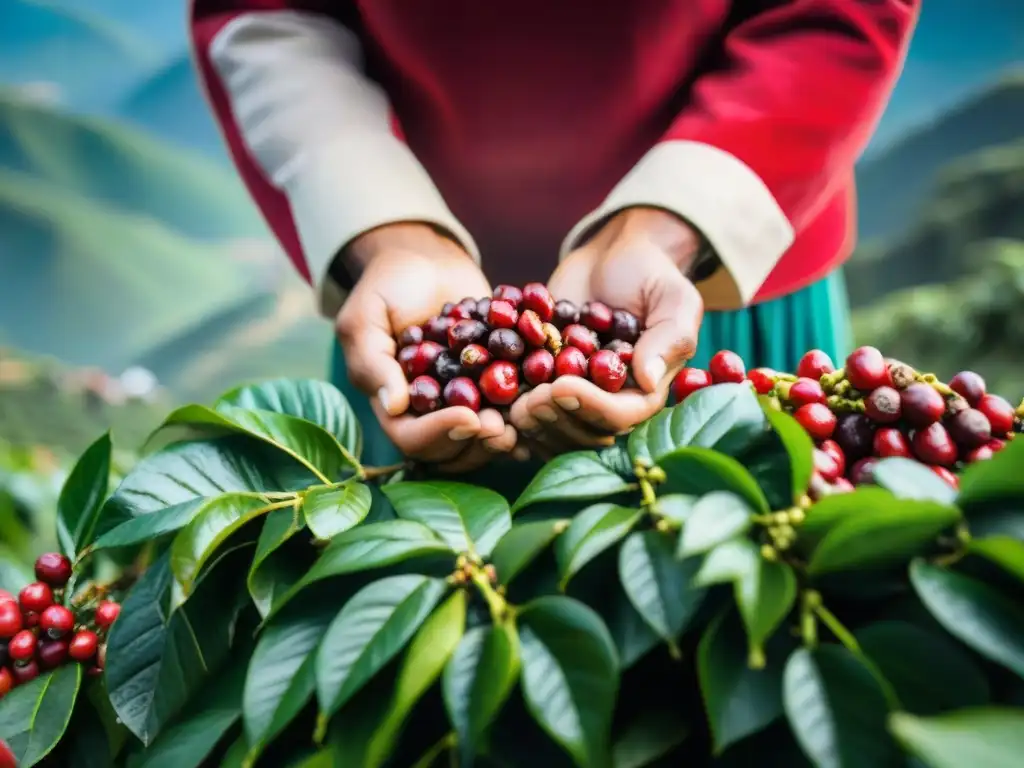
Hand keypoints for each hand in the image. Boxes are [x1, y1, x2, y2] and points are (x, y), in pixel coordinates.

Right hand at [335, 223, 516, 471]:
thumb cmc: (388, 285)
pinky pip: (507, 412)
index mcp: (392, 404)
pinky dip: (525, 415)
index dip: (439, 433)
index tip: (469, 419)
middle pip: (449, 451)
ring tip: (524, 420)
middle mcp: (427, 413)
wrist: (429, 262)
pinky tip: (544, 406)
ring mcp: (461, 403)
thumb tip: (392, 405)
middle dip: (477, 442)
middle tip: (502, 427)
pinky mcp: (492, 386)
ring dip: (503, 436)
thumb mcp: (366, 315)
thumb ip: (372, 359)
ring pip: (481, 440)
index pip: (410, 437)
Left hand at [510, 208, 703, 452]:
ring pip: (552, 431)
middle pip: (583, 433)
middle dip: (555, 419)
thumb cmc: (650, 274)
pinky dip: (509, 410)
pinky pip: (529, 412)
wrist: (611, 258)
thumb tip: (649, 381)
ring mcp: (575, 398)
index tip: (562, 387)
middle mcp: (610, 403)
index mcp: (645, 392)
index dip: (590, 408)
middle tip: (529, 399)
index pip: (619, 416)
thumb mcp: (674, 298)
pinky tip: (490, 398)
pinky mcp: (545, 386)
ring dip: (531, 423)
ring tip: (511, 400)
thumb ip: (670, 338)